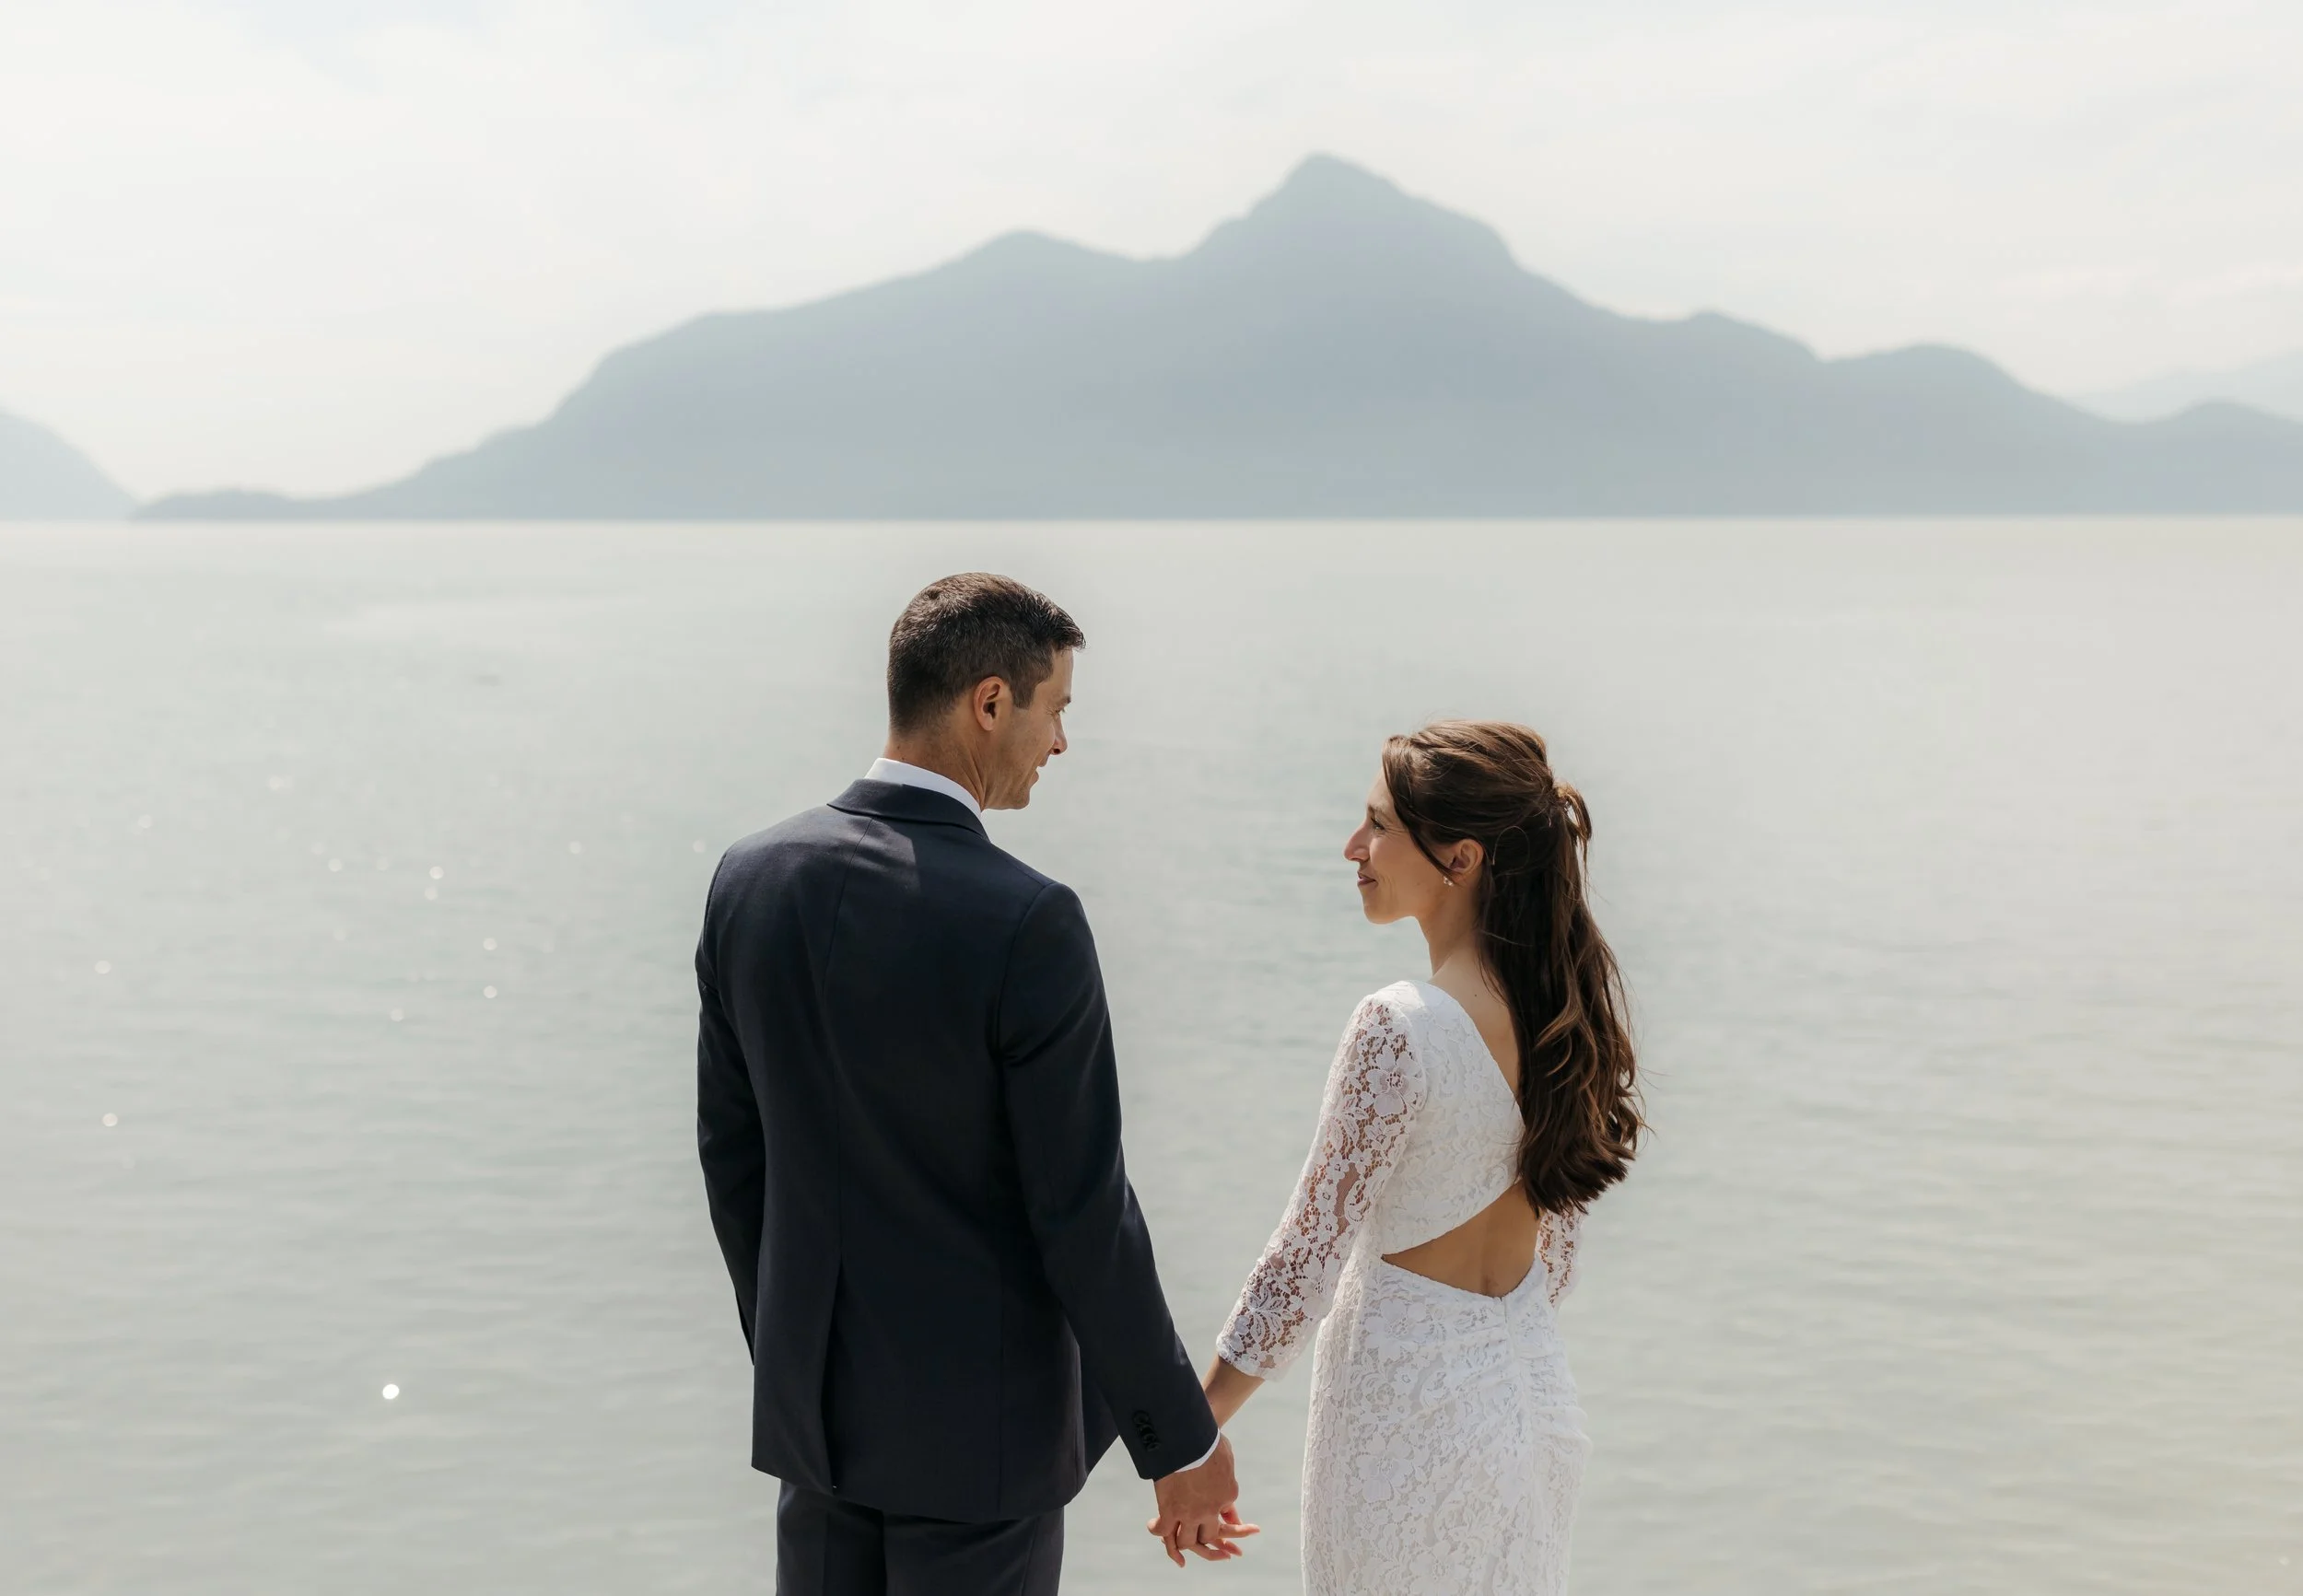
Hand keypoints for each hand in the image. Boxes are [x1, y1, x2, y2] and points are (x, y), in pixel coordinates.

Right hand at [1145, 1434, 1259, 1565]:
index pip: (1224, 1517)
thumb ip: (1229, 1481)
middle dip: (1200, 1534)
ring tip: (1172, 1531)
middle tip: (1190, 1527)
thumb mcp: (1226, 1459)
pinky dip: (1157, 1530)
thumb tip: (1230, 1497)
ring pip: (1186, 1540)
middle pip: (1207, 1536)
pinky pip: (1163, 1531)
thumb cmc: (1207, 1441)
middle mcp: (1210, 1510)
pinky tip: (1153, 1524)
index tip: (1206, 1510)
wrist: (1186, 1437)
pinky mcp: (1169, 1511)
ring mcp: (1190, 1513)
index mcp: (1228, 1494)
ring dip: (1180, 1538)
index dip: (1214, 1515)